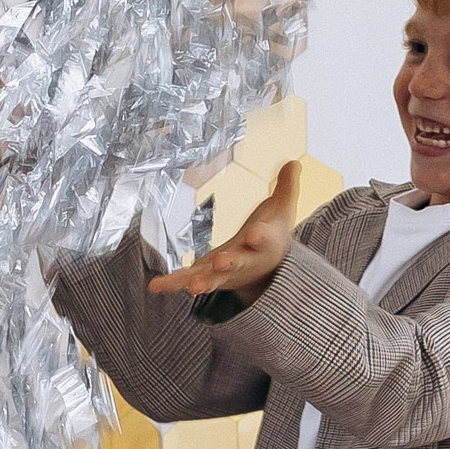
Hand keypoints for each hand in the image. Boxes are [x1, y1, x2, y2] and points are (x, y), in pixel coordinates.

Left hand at [148, 158, 301, 307]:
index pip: (263, 239)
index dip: (259, 237)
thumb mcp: (283, 209)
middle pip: (237, 263)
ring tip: (191, 286)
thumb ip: (286, 187)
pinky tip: (155, 286)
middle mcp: (244, 261)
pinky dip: (172, 284)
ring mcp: (224, 272)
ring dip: (202, 281)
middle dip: (229, 262)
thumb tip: (294, 162)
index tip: (254, 234)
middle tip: (220, 262)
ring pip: (212, 277)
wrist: (269, 269)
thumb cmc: (273, 233)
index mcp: (264, 243)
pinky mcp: (207, 276)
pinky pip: (188, 280)